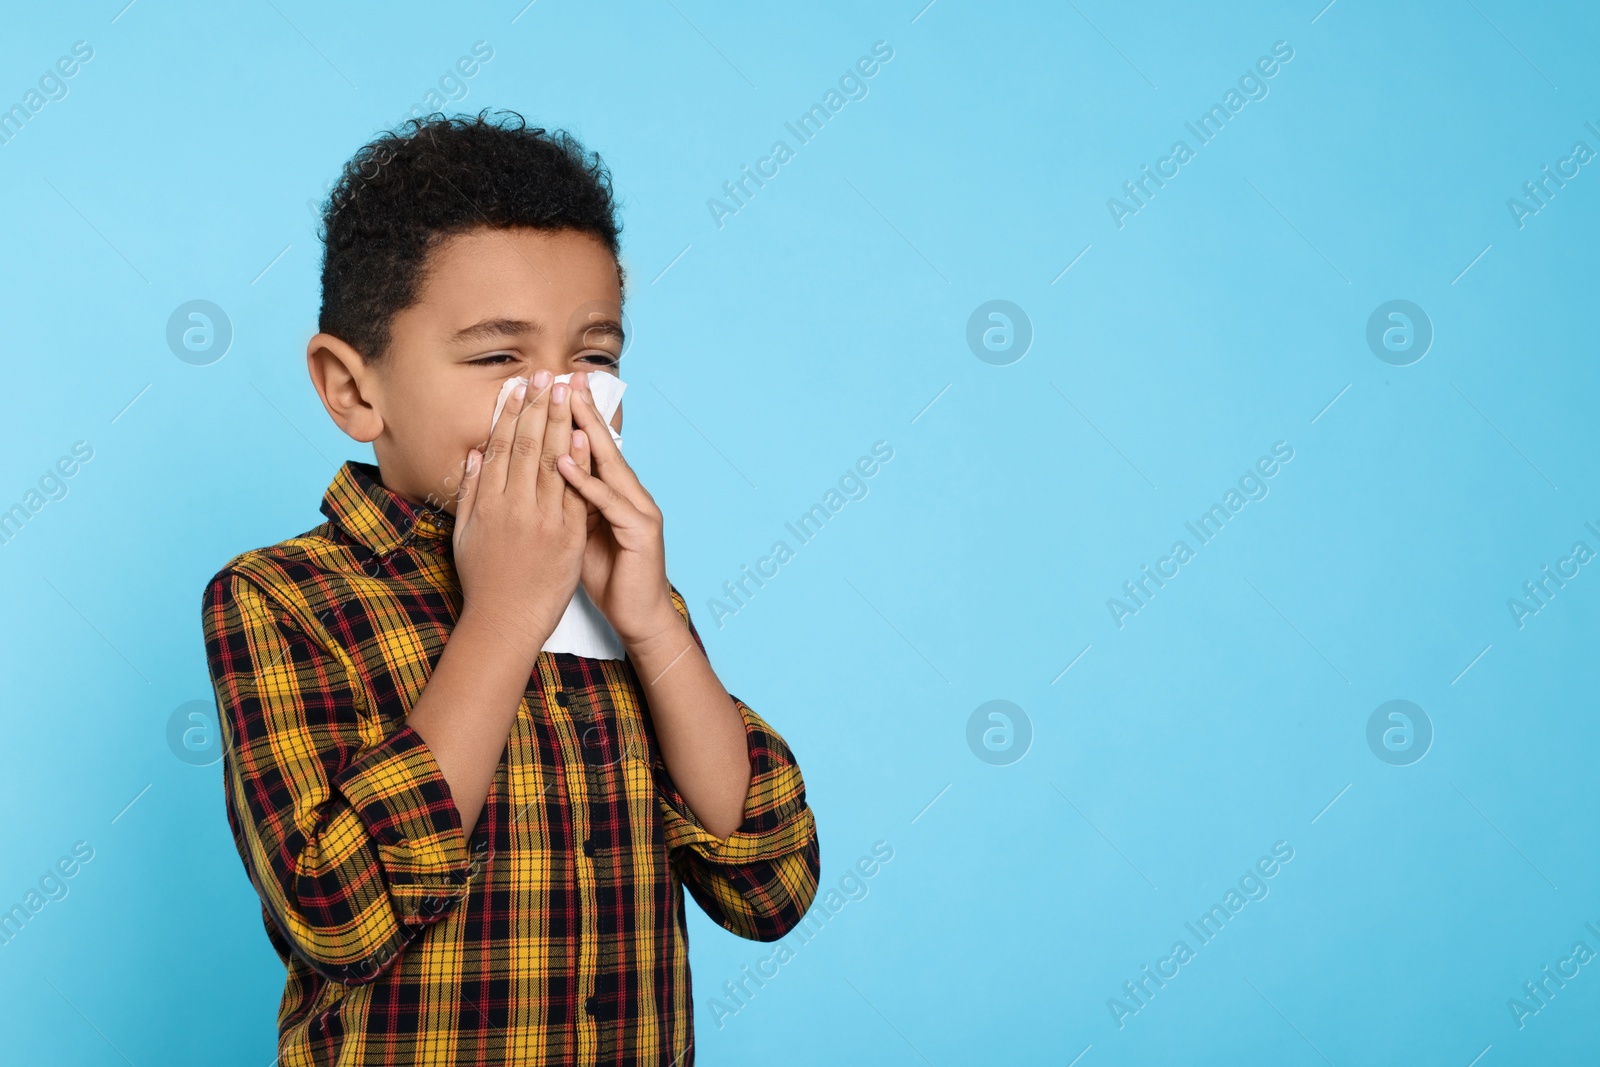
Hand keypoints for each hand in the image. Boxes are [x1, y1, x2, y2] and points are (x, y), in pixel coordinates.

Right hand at [452, 370, 587, 659]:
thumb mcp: (465, 534)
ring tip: (566, 392)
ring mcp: (542, 521)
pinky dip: (580, 463)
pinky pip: (575, 492)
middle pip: (527, 446)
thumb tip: (476, 454)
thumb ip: (471, 492)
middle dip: (538, 407)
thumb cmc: (483, 580)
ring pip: (552, 462)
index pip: (500, 447)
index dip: (510, 413)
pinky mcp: (567, 536)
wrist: (506, 621)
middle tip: (547, 375)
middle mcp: (513, 507)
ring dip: (560, 423)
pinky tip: (584, 436)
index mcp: (487, 503)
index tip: (519, 386)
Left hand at [556, 375, 679, 646]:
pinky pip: (609, 502)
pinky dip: (586, 481)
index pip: (591, 447)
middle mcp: (630, 495)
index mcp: (614, 494)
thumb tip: (537, 476)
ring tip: (564, 406)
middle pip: (603, 446)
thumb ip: (566, 501)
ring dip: (586, 435)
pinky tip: (565, 463)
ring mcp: (639, 510)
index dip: (573, 417)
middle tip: (565, 377)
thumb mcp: (580, 532)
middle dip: (583, 411)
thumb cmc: (608, 575)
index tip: (551, 388)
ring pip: (608, 466)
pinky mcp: (641, 532)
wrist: (638, 615)